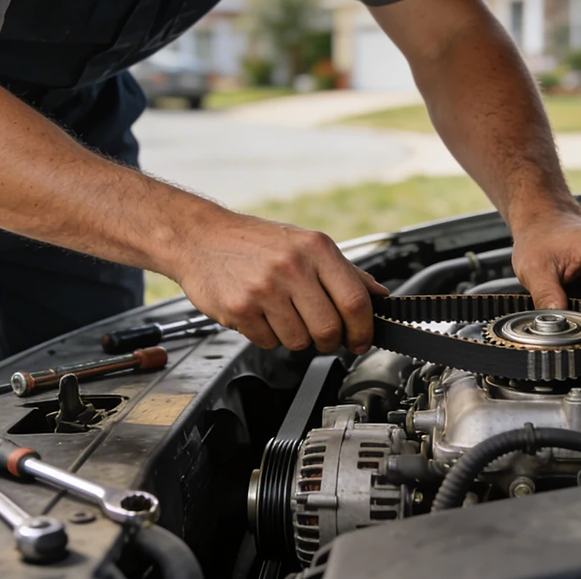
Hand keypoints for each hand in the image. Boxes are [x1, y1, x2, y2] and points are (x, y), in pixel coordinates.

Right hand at [173, 212, 388, 352]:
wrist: (199, 237)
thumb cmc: (254, 242)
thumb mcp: (305, 244)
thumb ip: (345, 272)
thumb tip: (380, 297)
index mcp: (315, 248)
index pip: (355, 300)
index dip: (363, 329)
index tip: (361, 339)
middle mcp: (292, 266)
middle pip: (329, 329)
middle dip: (330, 341)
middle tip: (322, 335)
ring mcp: (264, 289)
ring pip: (299, 341)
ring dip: (296, 337)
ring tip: (282, 313)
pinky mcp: (240, 309)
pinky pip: (269, 342)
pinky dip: (268, 336)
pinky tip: (260, 313)